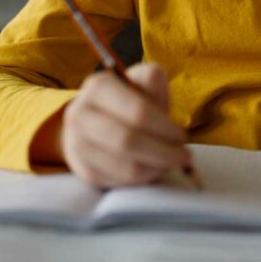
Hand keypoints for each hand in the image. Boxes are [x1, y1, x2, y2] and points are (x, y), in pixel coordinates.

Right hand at [60, 62, 192, 186]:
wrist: (96, 120)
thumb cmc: (129, 100)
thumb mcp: (142, 82)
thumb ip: (152, 80)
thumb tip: (155, 89)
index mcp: (99, 86)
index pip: (138, 112)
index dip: (165, 128)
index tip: (183, 137)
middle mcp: (80, 113)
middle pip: (128, 141)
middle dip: (163, 152)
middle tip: (183, 156)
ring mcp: (77, 143)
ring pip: (124, 166)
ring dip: (156, 168)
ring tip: (171, 163)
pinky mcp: (82, 169)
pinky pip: (118, 181)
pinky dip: (142, 179)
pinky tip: (154, 169)